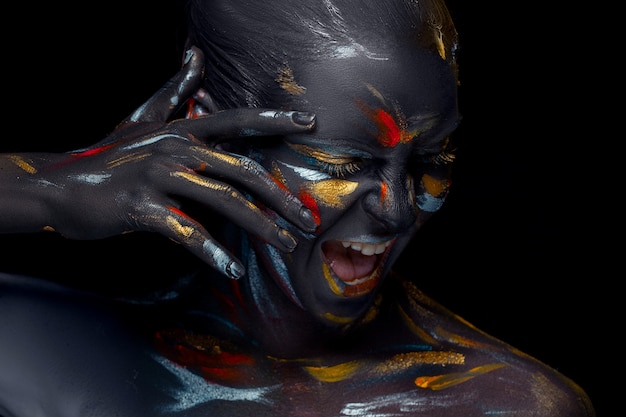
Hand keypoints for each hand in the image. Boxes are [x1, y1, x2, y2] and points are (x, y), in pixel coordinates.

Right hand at [28, 46, 317, 278]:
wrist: (59, 186)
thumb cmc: (111, 158)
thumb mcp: (145, 121)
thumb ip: (176, 93)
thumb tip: (196, 57)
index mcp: (183, 131)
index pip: (237, 121)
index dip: (273, 120)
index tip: (310, 122)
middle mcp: (176, 148)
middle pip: (243, 171)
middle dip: (281, 198)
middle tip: (307, 222)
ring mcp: (158, 176)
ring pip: (224, 201)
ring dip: (261, 227)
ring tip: (284, 245)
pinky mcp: (141, 206)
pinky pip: (188, 231)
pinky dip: (213, 252)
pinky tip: (232, 269)